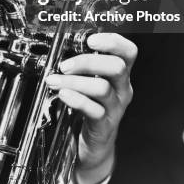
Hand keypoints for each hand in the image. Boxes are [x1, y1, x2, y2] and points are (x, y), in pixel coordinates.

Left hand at [45, 32, 136, 183]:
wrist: (96, 143)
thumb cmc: (91, 104)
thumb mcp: (92, 81)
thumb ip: (84, 64)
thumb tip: (63, 46)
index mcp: (120, 73)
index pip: (128, 51)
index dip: (113, 42)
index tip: (91, 40)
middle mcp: (122, 88)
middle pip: (116, 67)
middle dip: (87, 62)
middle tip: (65, 65)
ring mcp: (116, 107)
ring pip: (102, 88)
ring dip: (75, 82)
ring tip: (55, 81)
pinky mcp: (105, 125)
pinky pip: (94, 110)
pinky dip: (76, 99)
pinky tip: (63, 94)